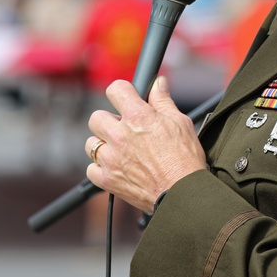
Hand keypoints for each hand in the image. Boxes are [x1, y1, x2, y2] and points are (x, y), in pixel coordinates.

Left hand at [85, 76, 207, 212]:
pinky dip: (100, 168)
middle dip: (109, 120)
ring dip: (103, 144)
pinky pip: (91, 168)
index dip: (122, 92)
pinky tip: (117, 167)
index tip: (126, 97)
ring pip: (90, 143)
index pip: (115, 90)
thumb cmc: (185, 158)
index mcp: (138, 117)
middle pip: (97, 117)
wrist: (182, 192)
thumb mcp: (180, 122)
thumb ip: (163, 101)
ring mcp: (110, 159)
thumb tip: (158, 83)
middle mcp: (120, 135)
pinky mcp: (106, 179)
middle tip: (124, 129)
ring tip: (121, 150)